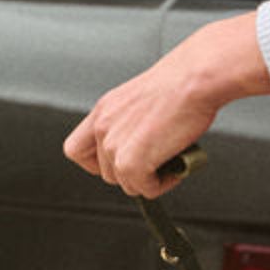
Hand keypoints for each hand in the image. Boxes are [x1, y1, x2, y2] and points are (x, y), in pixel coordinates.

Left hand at [64, 14, 269, 196]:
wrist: (194, 80)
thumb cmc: (181, 84)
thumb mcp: (142, 102)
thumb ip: (132, 124)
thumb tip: (146, 149)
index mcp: (104, 110)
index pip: (76, 149)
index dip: (96, 163)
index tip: (118, 163)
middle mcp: (103, 127)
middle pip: (106, 173)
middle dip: (133, 173)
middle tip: (157, 161)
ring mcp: (114, 146)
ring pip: (127, 184)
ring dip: (150, 179)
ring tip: (171, 161)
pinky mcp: (130, 164)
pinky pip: (145, 189)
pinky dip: (163, 184)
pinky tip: (176, 167)